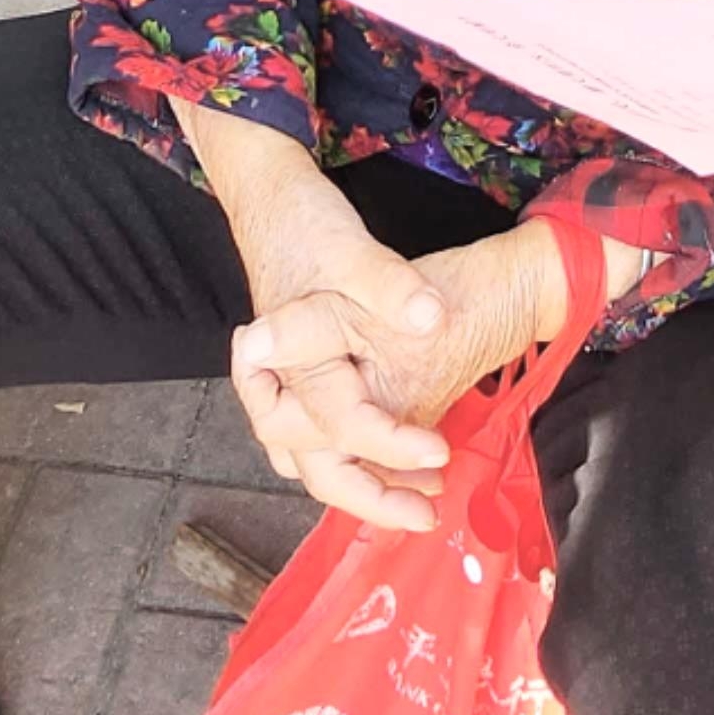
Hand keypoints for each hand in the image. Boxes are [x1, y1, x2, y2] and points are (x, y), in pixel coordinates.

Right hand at [216, 163, 457, 529]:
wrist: (273, 200)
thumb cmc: (306, 226)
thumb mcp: (351, 249)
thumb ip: (389, 286)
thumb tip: (432, 320)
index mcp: (287, 361)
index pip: (339, 423)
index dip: (390, 444)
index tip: (440, 453)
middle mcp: (280, 384)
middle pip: (315, 463)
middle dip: (371, 496)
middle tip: (427, 514)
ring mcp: (291, 384)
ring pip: (316, 458)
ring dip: (366, 484)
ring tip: (422, 501)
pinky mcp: (310, 378)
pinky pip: (329, 436)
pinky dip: (363, 457)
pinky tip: (406, 460)